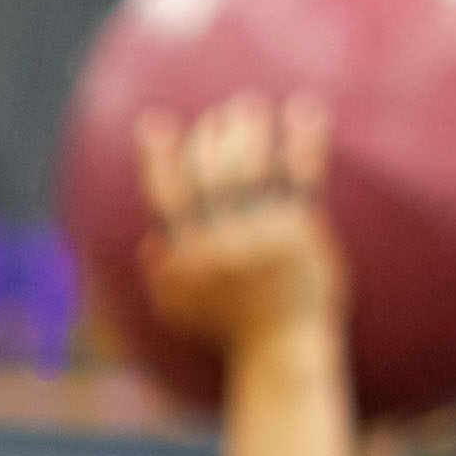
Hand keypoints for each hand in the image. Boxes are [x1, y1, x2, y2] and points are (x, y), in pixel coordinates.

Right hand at [131, 95, 341, 352]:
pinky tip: (305, 110)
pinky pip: (300, 176)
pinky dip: (303, 140)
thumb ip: (161, 276)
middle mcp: (222, 244)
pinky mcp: (300, 231)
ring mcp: (263, 236)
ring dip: (249, 129)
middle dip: (210, 137)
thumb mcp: (180, 310)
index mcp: (187, 257)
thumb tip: (150, 242)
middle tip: (219, 115)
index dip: (159, 156)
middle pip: (210, 175)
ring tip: (249, 105)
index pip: (167, 196)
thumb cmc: (230, 330)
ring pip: (251, 169)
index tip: (156, 123)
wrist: (283, 349)